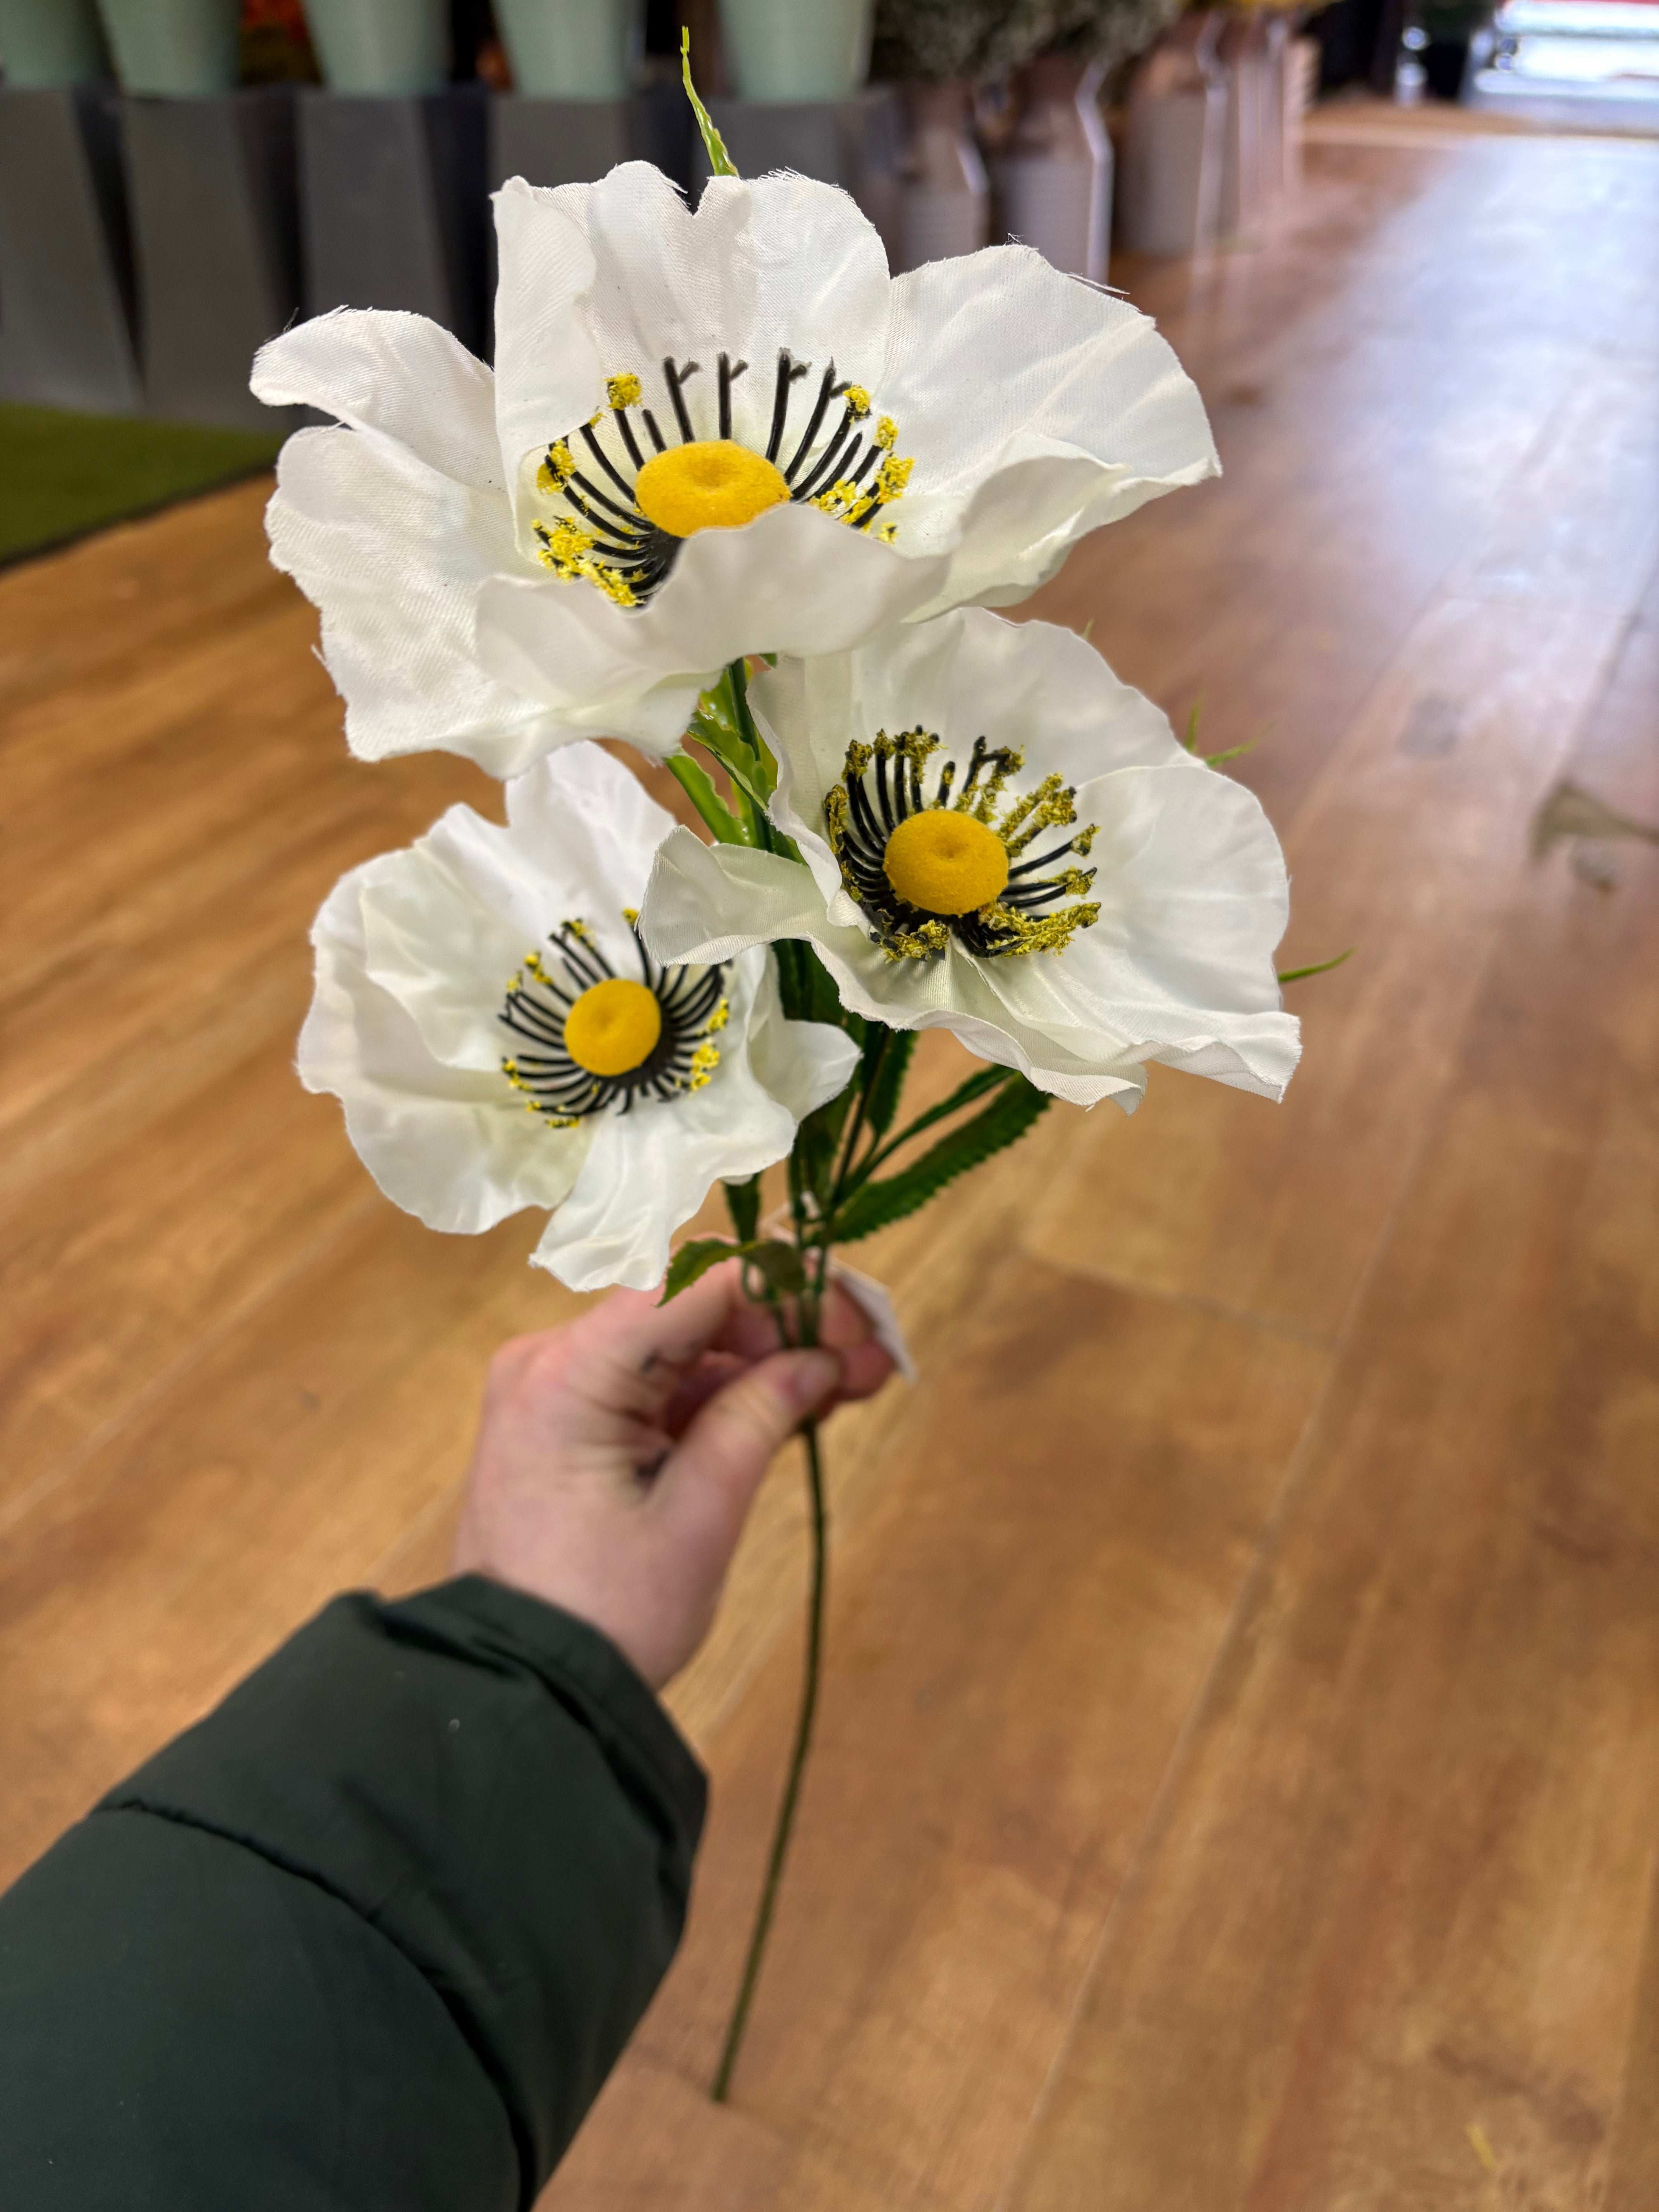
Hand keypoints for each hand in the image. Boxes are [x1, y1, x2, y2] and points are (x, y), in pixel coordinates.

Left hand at [452, 1263, 895, 1688]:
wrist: (526, 1695)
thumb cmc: (606, 1618)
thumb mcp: (699, 1517)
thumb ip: (758, 1418)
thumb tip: (819, 1359)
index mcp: (567, 1373)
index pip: (691, 1284)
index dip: (785, 1290)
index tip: (856, 1324)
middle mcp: (552, 1362)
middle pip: (689, 1307)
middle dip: (787, 1326)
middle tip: (873, 1358)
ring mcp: (559, 1391)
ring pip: (682, 1345)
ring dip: (766, 1360)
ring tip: (853, 1381)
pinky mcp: (574, 1423)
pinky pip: (660, 1386)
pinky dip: (725, 1393)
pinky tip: (799, 1403)